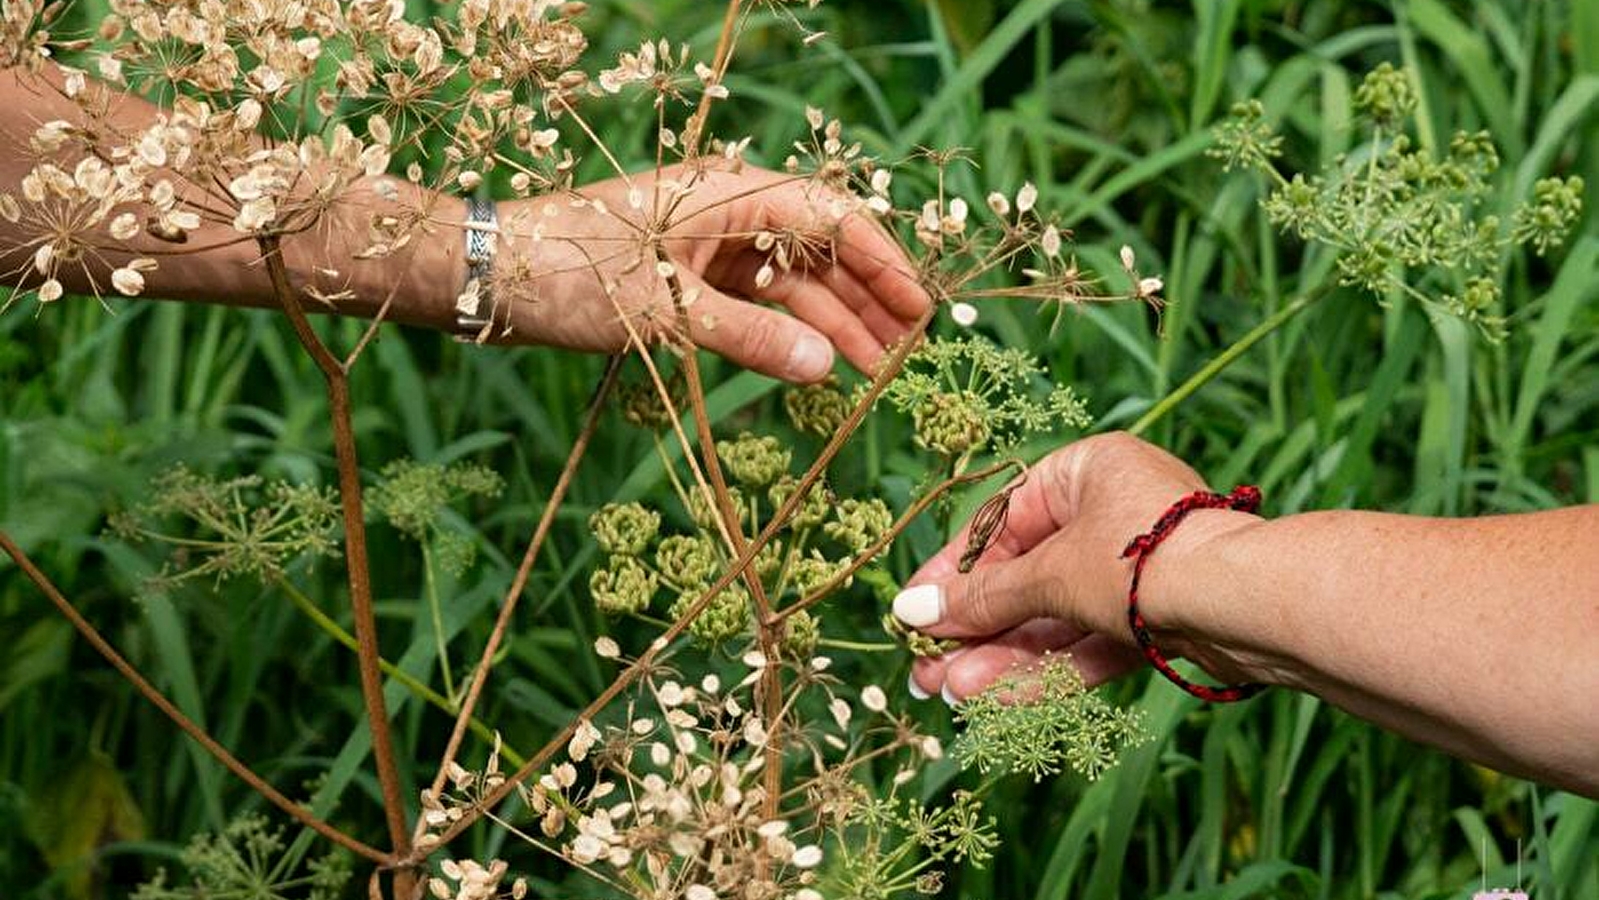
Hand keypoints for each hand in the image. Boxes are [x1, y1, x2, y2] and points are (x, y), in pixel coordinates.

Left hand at [491, 164, 928, 381]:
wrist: (491, 277)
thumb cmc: (569, 275)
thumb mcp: (664, 313)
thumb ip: (748, 338)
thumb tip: (827, 366)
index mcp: (728, 194)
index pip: (829, 218)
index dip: (881, 262)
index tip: (920, 307)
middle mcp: (729, 212)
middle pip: (820, 250)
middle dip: (868, 298)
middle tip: (912, 350)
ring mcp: (711, 245)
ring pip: (793, 281)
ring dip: (835, 321)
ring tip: (880, 370)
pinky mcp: (693, 277)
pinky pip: (758, 302)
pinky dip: (790, 331)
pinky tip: (823, 363)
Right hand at [896, 433, 1262, 702]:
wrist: (1245, 606)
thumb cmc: (1142, 561)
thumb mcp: (1050, 575)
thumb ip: (983, 597)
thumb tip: (913, 610)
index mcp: (1087, 471)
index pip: (1001, 520)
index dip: (954, 572)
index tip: (915, 612)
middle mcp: (1112, 513)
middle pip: (1025, 575)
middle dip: (975, 627)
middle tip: (926, 669)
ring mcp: (1136, 569)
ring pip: (1054, 616)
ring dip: (1003, 655)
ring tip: (952, 692)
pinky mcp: (1157, 619)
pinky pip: (1089, 641)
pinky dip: (1047, 668)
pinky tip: (999, 698)